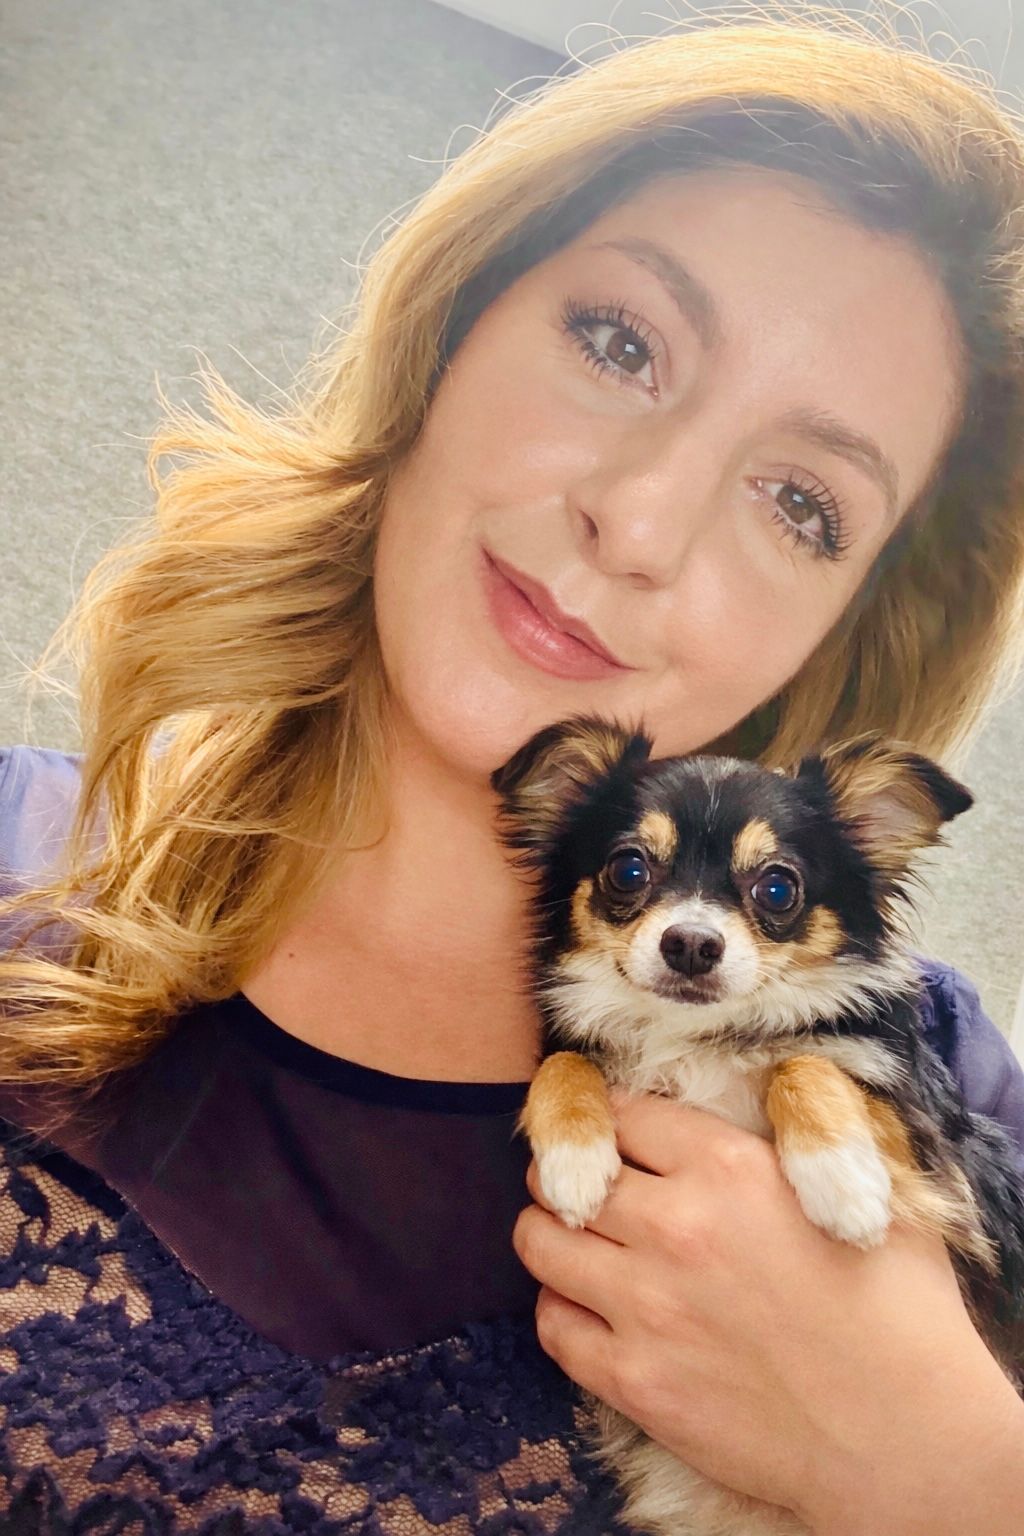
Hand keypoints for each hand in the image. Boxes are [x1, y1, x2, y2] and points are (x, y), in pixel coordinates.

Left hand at [512, 1090, 1023, 1534]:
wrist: (906, 1438)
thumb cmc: (901, 1311)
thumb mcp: (864, 1188)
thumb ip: (801, 1137)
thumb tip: (774, 1094)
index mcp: (729, 1167)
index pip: (622, 1113)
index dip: (608, 1114)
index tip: (606, 1124)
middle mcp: (674, 1226)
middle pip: (565, 1172)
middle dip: (565, 1170)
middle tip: (579, 1182)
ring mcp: (646, 1306)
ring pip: (540, 1242)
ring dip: (549, 1231)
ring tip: (571, 1238)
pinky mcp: (634, 1380)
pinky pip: (553, 1325)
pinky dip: (559, 1308)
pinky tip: (586, 1306)